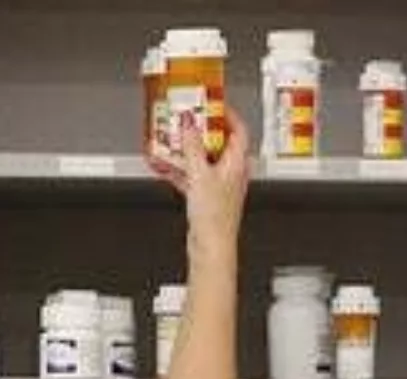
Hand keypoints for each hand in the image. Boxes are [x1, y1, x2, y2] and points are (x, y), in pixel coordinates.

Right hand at [147, 107, 250, 265]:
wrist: (210, 247)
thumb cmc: (215, 218)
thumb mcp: (199, 173)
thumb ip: (192, 145)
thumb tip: (189, 122)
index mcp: (237, 164)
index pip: (239, 130)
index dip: (228, 114)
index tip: (215, 103)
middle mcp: (232, 174)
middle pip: (220, 143)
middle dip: (204, 130)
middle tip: (190, 119)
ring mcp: (220, 186)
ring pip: (205, 160)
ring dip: (191, 150)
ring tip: (175, 139)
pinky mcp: (208, 199)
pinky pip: (194, 177)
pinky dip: (182, 169)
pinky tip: (168, 166)